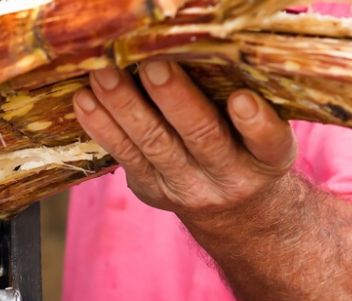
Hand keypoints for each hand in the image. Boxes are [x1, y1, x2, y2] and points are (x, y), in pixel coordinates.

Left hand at [73, 60, 296, 226]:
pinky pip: (125, 157)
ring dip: (125, 106)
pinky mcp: (151, 189)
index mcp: (267, 159)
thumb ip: (252, 98)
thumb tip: (213, 39)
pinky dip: (102, 127)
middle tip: (153, 65)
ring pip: (154, 144)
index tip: (241, 99)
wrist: (233, 211)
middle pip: (201, 136)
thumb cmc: (249, 147)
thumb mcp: (265, 135)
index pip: (267, 143)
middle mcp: (228, 176)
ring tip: (104, 74)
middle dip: (174, 100)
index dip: (255, 124)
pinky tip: (84, 100)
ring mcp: (186, 186)